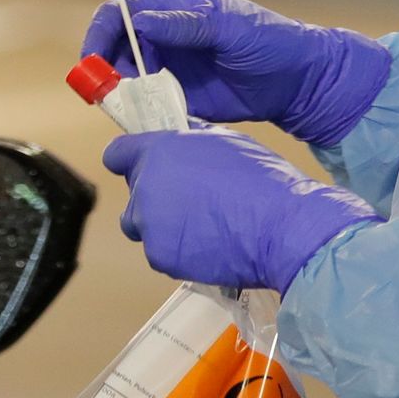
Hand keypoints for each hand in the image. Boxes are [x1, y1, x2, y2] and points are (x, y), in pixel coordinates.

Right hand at [81, 0, 390, 146]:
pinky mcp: (176, 96)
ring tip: (138, 109)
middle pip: (114, 50)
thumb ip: (186, 25)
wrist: (298, 82)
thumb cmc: (270, 43)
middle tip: (113, 95)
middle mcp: (163, 35)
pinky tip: (151, 121)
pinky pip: (146, 105)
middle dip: (106, 72)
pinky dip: (141, 114)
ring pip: (126, 80)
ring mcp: (168, 67)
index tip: (93, 63)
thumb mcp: (230, 28)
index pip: (119, 14)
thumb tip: (141, 22)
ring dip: (123, 96)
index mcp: (173, 8)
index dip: (100, 36)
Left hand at [104, 125, 380, 292]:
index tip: (141, 166)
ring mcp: (150, 226)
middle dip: (154, 196)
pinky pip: (161, 252)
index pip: (117, 154)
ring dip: (163, 226)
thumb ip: (191, 142)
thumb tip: (179, 140)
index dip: (129, 160)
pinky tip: (209, 246)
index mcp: (158, 152)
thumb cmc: (262, 180)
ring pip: (144, 226)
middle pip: (133, 194)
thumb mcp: (225, 141)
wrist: (282, 228)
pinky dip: (179, 251)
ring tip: (202, 226)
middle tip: (190, 200)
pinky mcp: (160, 257)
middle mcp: (145, 188)